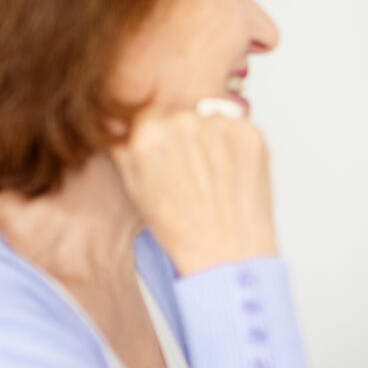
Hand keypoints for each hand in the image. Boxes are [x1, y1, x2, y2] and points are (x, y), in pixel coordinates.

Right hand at [112, 106, 276, 274]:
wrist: (226, 253)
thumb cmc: (181, 229)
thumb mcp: (135, 187)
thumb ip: (125, 147)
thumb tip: (117, 121)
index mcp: (148, 132)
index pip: (149, 115)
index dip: (159, 137)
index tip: (167, 154)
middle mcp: (183, 121)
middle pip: (181, 114)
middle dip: (185, 137)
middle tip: (193, 172)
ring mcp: (220, 125)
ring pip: (211, 120)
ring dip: (212, 139)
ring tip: (213, 178)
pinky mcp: (251, 134)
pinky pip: (239, 130)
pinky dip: (237, 148)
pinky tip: (231, 177)